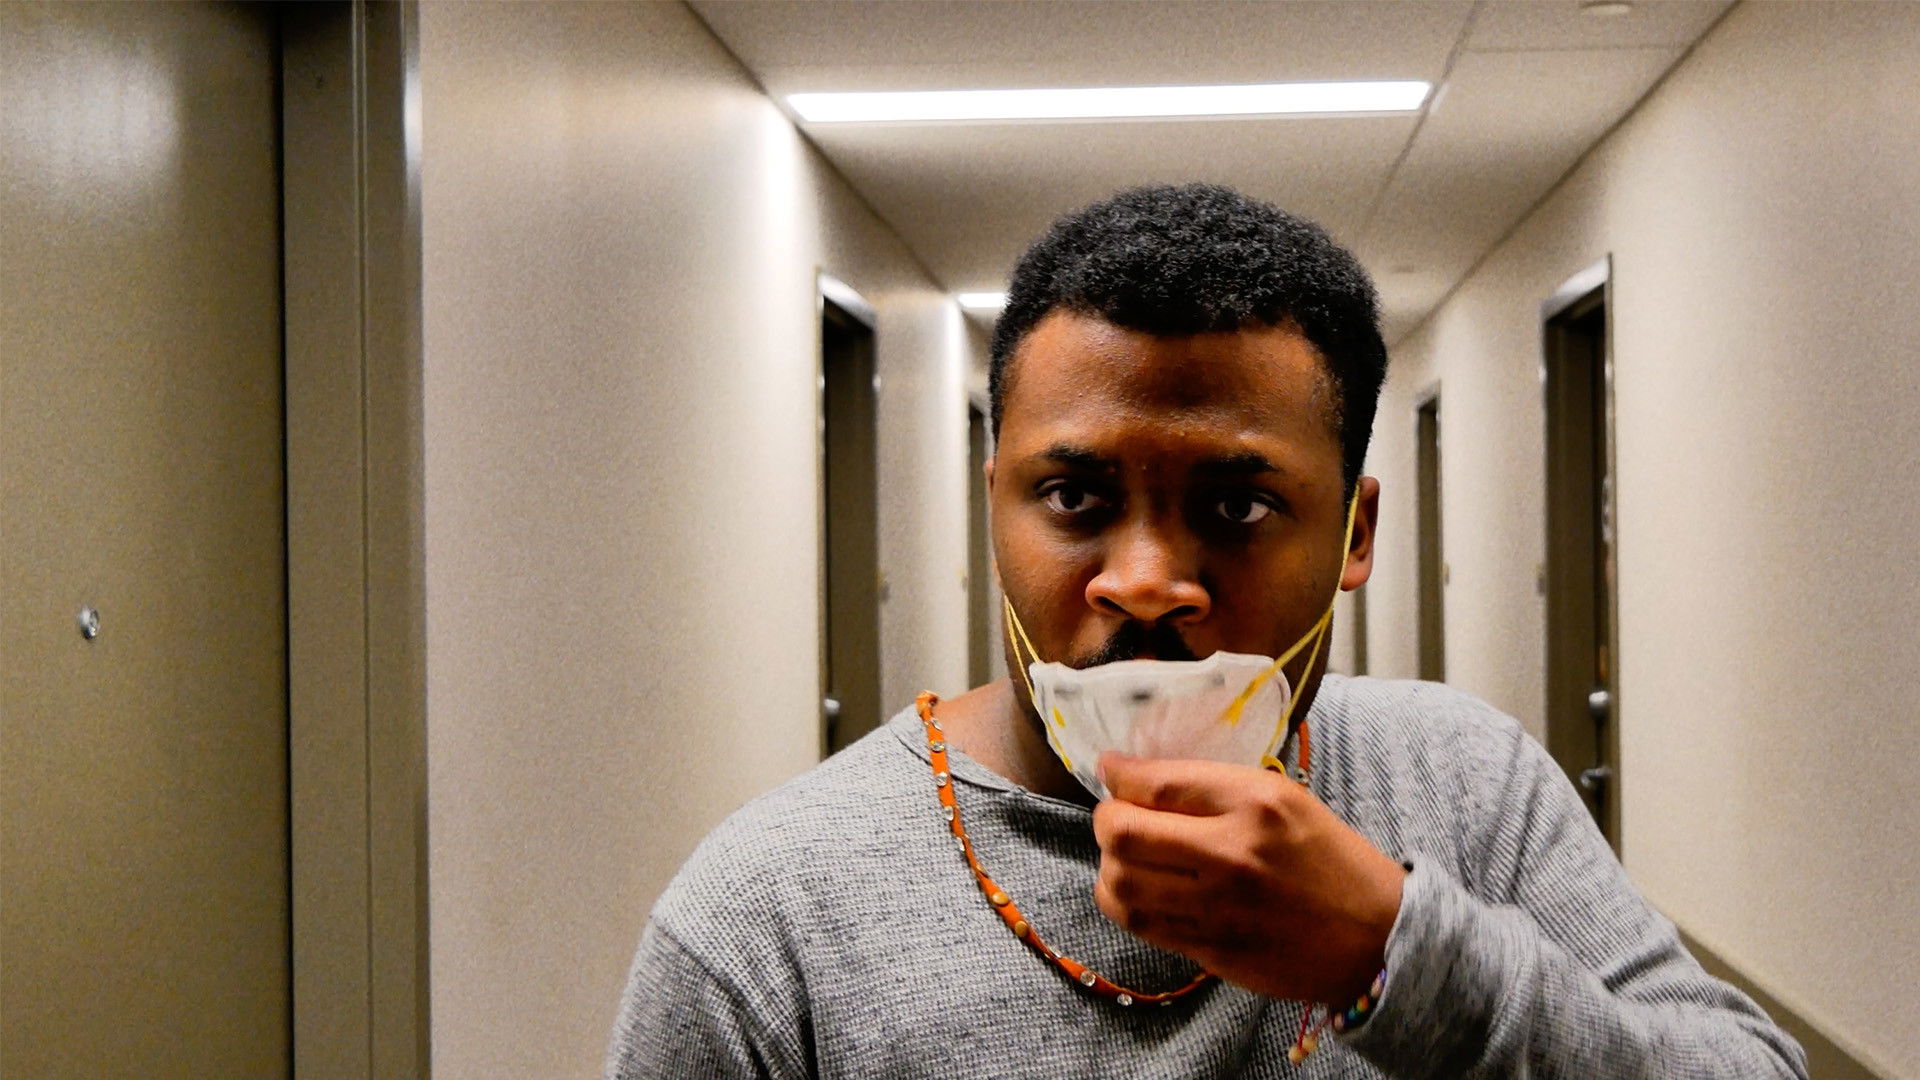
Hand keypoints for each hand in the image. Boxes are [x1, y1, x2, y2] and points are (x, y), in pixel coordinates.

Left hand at [1091, 751, 1406, 1005]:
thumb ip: (1214, 786)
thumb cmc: (1327, 859)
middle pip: (1124, 832)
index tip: (1111, 769)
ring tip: (1124, 857)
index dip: (1119, 774)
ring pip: (1120, 884)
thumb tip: (1137, 775)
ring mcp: (1219, 908)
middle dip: (1106, 819)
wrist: (1376, 936)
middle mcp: (1233, 854)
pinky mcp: (1213, 950)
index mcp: (1256, 803)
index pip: (1159, 782)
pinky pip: (1141, 925)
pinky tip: (1137, 890)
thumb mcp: (1283, 799)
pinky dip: (1124, 903)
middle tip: (1115, 816)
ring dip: (1108, 865)